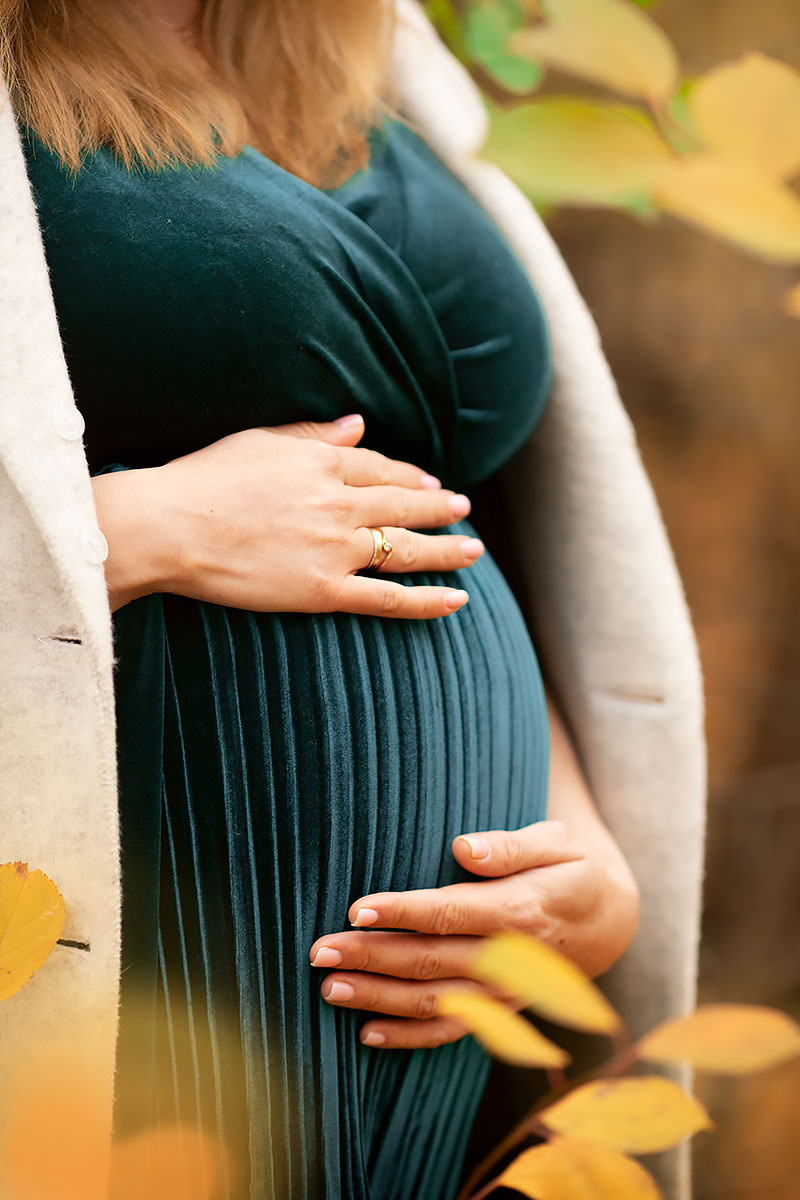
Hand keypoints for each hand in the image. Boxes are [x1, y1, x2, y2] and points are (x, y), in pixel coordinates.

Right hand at [91, 414, 483, 614]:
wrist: (171, 528)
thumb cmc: (203, 481)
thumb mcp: (258, 442)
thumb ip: (313, 434)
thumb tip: (358, 424)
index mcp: (321, 464)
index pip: (380, 468)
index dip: (409, 475)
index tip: (429, 480)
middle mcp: (339, 504)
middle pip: (403, 504)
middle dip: (439, 506)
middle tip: (464, 510)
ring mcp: (335, 549)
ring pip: (407, 549)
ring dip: (447, 549)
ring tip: (474, 550)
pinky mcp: (323, 591)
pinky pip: (387, 598)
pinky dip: (426, 601)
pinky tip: (457, 601)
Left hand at [309, 821, 639, 1049]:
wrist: (609, 923)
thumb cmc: (570, 869)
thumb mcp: (559, 842)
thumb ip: (512, 846)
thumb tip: (464, 849)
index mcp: (521, 910)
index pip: (451, 913)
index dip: (403, 913)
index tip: (357, 910)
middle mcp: (509, 959)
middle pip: (431, 961)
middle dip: (372, 958)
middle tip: (319, 951)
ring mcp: (502, 992)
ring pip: (434, 1003)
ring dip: (379, 998)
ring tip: (329, 988)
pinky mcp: (497, 1010)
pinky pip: (452, 1032)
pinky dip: (410, 1037)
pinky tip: (367, 1033)